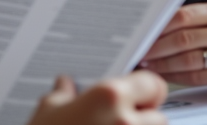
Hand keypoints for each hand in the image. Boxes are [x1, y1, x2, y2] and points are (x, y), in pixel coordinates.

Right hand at [27, 71, 167, 124]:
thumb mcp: (47, 112)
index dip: (146, 90)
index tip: (136, 95)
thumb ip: (62, 95)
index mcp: (109, 96)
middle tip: (118, 121)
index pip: (153, 84)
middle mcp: (125, 122)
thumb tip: (64, 84)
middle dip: (144, 120)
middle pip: (159, 117)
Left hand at [140, 2, 206, 94]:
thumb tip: (149, 26)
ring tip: (147, 65)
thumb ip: (188, 22)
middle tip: (139, 52)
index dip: (159, 26)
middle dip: (157, 47)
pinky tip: (164, 76)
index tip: (141, 33)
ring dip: (163, 64)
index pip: (183, 15)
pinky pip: (199, 76)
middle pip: (184, 38)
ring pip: (190, 59)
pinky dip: (177, 77)